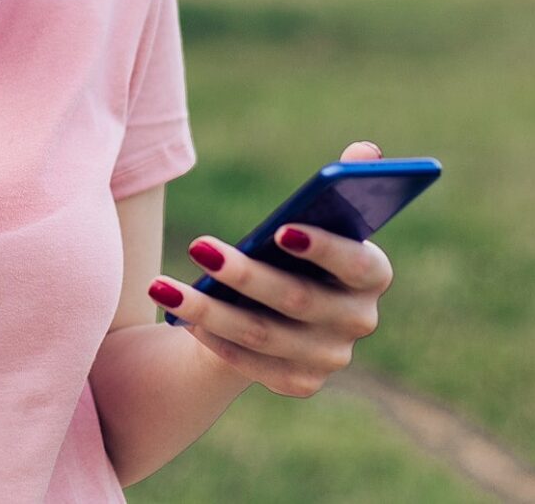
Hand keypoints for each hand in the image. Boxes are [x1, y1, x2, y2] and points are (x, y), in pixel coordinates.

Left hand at [148, 140, 394, 397]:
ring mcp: (330, 357)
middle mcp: (360, 321)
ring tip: (161, 284)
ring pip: (262, 334)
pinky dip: (212, 338)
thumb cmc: (298, 251)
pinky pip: (249, 363)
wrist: (282, 312)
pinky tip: (178, 314)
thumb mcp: (316, 217)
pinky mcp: (299, 383)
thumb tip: (365, 151)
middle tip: (197, 244)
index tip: (280, 229)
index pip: (357, 263)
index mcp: (373, 273)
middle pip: (298, 300)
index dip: (323, 248)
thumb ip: (340, 188)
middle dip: (245, 274)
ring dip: (209, 309)